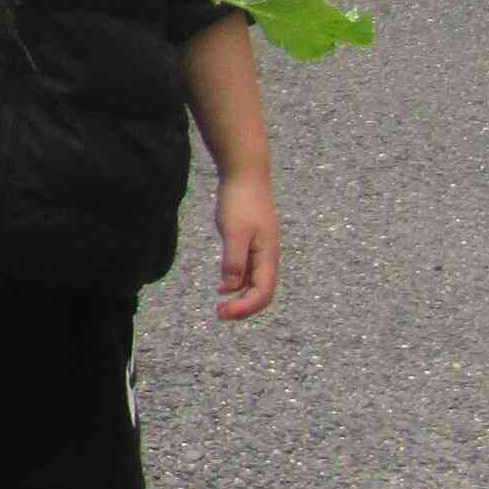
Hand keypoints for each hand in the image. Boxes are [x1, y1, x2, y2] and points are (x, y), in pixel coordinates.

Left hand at [214, 171, 278, 319]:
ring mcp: (262, 250)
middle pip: (262, 292)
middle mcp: (268, 256)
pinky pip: (250, 271)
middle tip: (220, 315)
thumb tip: (231, 287)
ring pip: (256, 283)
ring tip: (222, 306)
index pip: (262, 292)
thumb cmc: (240, 201)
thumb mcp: (234, 231)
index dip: (244, 308)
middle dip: (244, 307)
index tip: (222, 313)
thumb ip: (234, 259)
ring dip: (241, 297)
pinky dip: (238, 283)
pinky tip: (224, 286)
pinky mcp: (253, 242)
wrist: (245, 174)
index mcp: (267, 256)